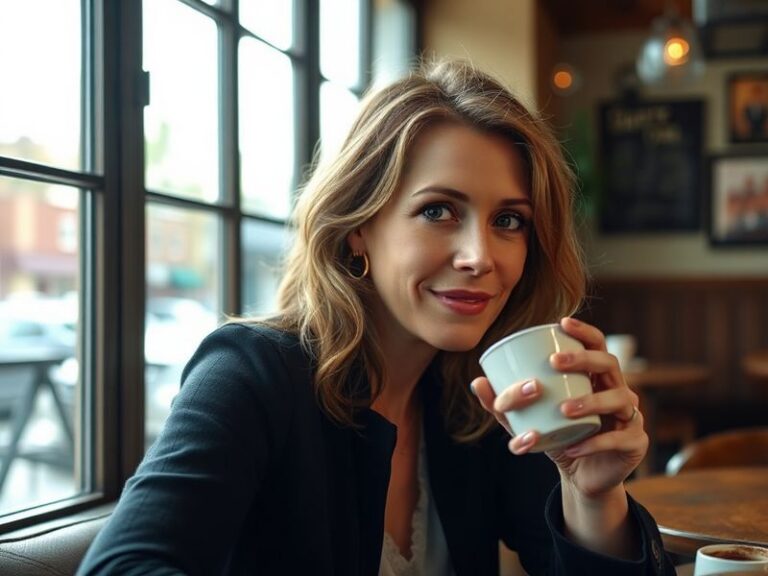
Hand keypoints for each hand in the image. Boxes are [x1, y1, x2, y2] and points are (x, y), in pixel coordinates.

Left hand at [471, 317, 647, 498]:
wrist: (582, 478)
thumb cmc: (558, 438)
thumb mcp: (529, 421)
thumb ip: (505, 405)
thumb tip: (477, 382)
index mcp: (595, 377)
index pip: (597, 344)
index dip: (583, 331)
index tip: (561, 322)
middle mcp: (617, 389)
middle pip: (609, 363)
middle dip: (582, 359)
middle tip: (553, 362)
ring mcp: (630, 415)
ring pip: (619, 398)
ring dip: (590, 400)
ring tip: (563, 409)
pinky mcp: (636, 443)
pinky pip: (618, 438)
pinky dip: (595, 442)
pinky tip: (573, 447)